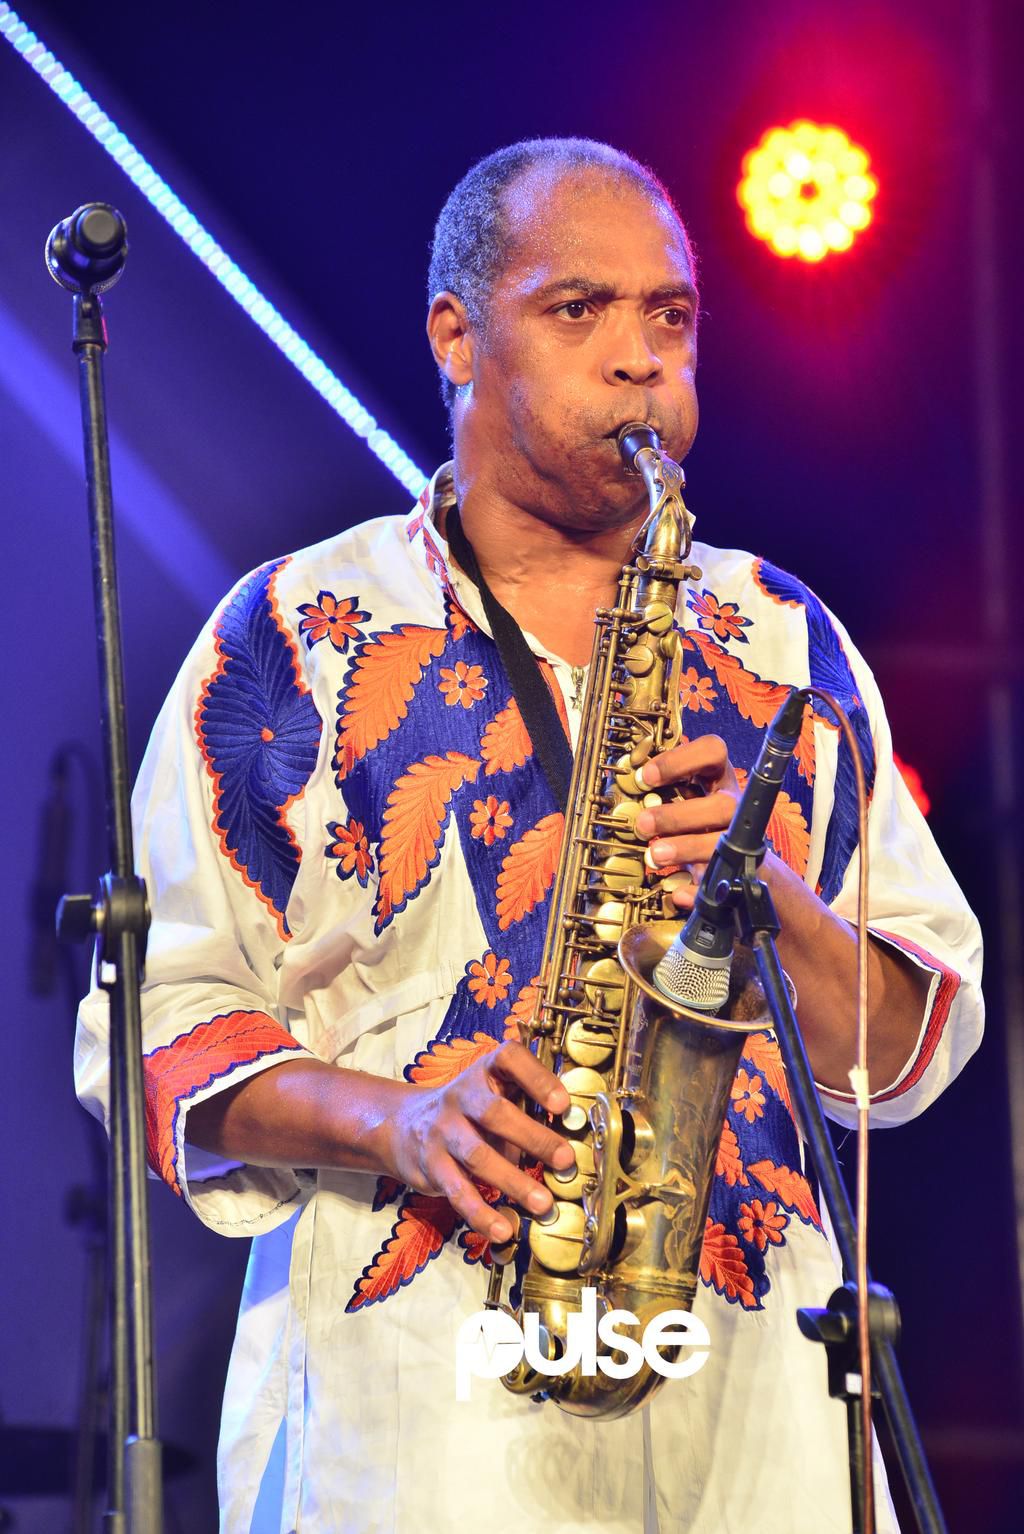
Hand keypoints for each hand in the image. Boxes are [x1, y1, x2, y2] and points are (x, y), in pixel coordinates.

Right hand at [388, 1041, 573, 1242]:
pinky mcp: (432, 1166)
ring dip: (513, 1181)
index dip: (537, 1078)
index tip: (563, 1105)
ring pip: (478, 1156)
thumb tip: (574, 1134)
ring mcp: (443, 1131)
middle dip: (533, 1137)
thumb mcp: (494, 1093)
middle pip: (494, 1113)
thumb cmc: (469, 1111)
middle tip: (566, 1160)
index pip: (509, 1059)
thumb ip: (527, 1104)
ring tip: (544, 1203)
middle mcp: (460, 1096)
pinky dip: (482, 1214)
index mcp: (485, 1071)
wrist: (404, 1126)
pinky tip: (504, 1230)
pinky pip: (458, 1191)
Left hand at [634, 734, 739, 908]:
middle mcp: (736, 806)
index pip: (714, 751)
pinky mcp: (740, 875)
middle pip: (722, 805)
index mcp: (719, 779)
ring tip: (654, 855)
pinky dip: (698, 891)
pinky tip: (676, 893)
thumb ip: (661, 789)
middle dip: (678, 815)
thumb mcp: (686, 797)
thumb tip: (626, 784)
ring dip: (686, 848)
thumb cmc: (701, 822)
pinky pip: (724, 884)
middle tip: (642, 824)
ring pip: (724, 842)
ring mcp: (741, 841)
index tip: (646, 776)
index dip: (681, 760)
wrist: (744, 867)